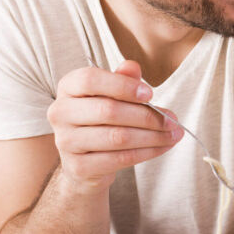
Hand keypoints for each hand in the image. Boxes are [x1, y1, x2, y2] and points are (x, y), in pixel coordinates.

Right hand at [47, 60, 184, 194]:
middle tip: (172, 119)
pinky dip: (147, 153)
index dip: (122, 85)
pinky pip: (119, 159)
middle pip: (108, 110)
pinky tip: (162, 147)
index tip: (150, 94)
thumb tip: (132, 66)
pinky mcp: (78, 167)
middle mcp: (60, 112)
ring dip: (152, 137)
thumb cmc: (103, 118)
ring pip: (117, 137)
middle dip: (147, 116)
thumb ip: (123, 79)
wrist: (86, 160)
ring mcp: (66, 142)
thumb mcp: (113, 94)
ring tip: (173, 134)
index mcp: (68, 87)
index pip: (90, 79)